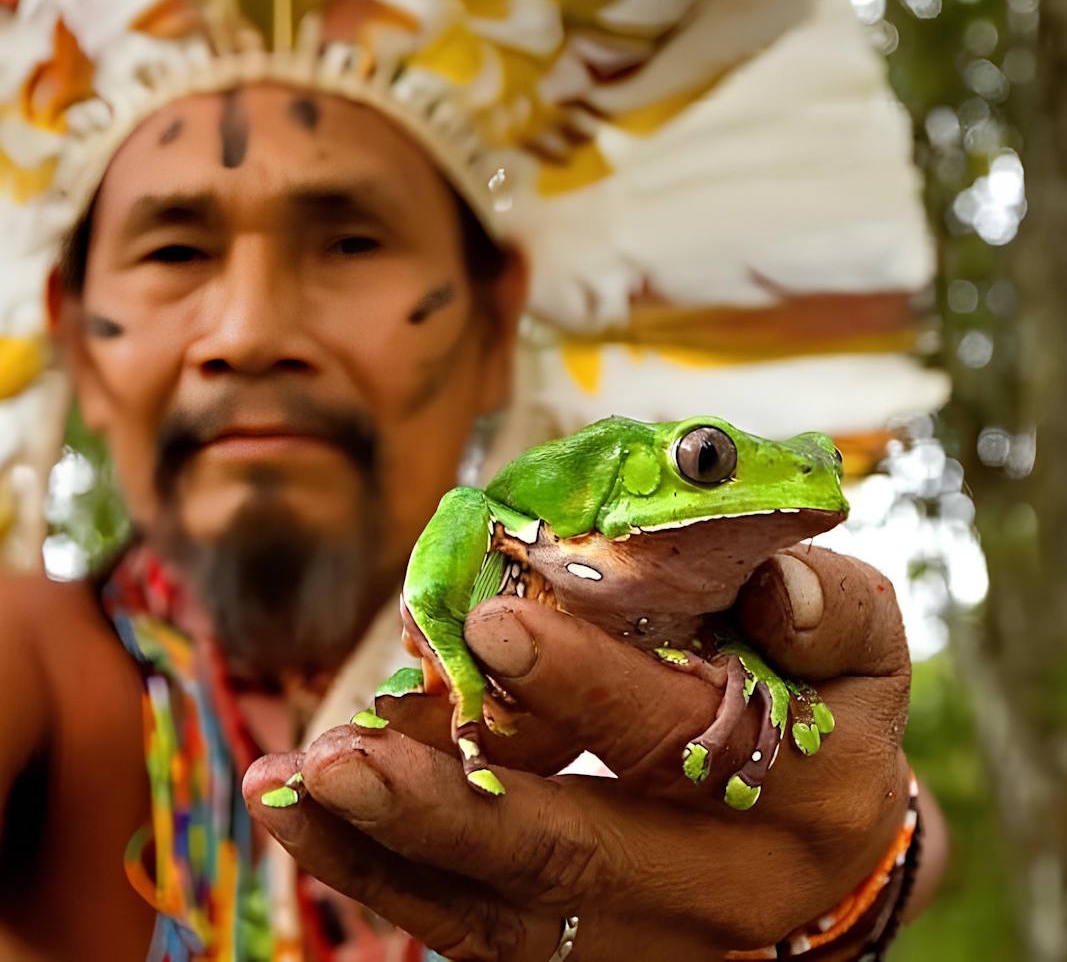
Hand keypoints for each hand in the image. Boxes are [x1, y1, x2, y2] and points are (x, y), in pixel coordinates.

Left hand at [244, 546, 911, 960]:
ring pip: (508, 914)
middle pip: (579, 858)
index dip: (590, 688)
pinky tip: (309, 823)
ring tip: (298, 786)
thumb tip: (772, 584)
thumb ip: (826, 608)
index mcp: (808, 795)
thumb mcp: (858, 645)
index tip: (493, 621)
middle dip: (454, 803)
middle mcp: (728, 892)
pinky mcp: (587, 954)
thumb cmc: (825, 706)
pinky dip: (385, 879)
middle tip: (347, 749)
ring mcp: (650, 942)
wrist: (820, 835)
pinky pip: (477, 934)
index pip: (687, 742)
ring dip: (392, 850)